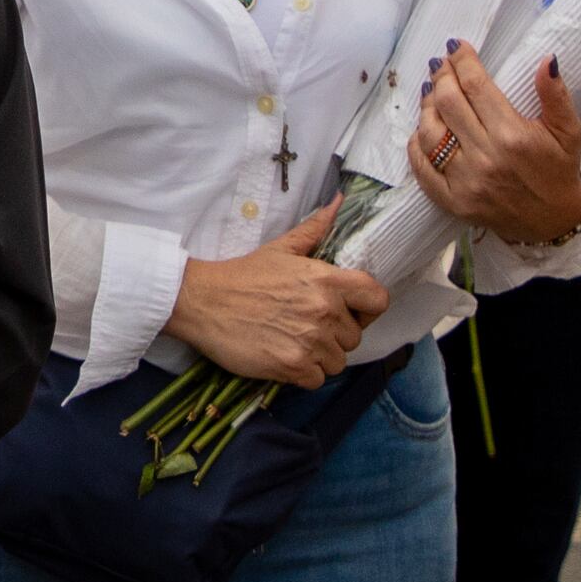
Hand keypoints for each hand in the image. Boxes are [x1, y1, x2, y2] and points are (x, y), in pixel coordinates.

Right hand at [166, 200, 388, 385]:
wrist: (203, 301)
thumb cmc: (243, 275)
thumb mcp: (282, 248)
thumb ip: (315, 229)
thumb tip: (339, 201)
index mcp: (327, 279)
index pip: (378, 299)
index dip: (368, 309)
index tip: (352, 312)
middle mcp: (324, 310)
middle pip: (354, 337)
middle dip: (334, 336)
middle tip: (306, 327)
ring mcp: (309, 340)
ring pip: (336, 361)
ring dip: (319, 357)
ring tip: (293, 342)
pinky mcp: (292, 366)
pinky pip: (316, 380)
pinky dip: (303, 374)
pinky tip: (283, 356)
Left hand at [415, 47, 580, 250]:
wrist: (552, 223)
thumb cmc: (558, 171)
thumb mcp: (568, 131)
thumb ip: (556, 95)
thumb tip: (548, 59)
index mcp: (513, 136)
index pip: (476, 86)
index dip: (463, 61)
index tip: (456, 47)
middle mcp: (485, 157)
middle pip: (448, 104)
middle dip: (441, 77)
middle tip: (441, 65)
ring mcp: (465, 182)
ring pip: (431, 133)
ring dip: (427, 107)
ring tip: (431, 92)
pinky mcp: (453, 201)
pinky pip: (423, 169)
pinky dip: (416, 146)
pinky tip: (422, 129)